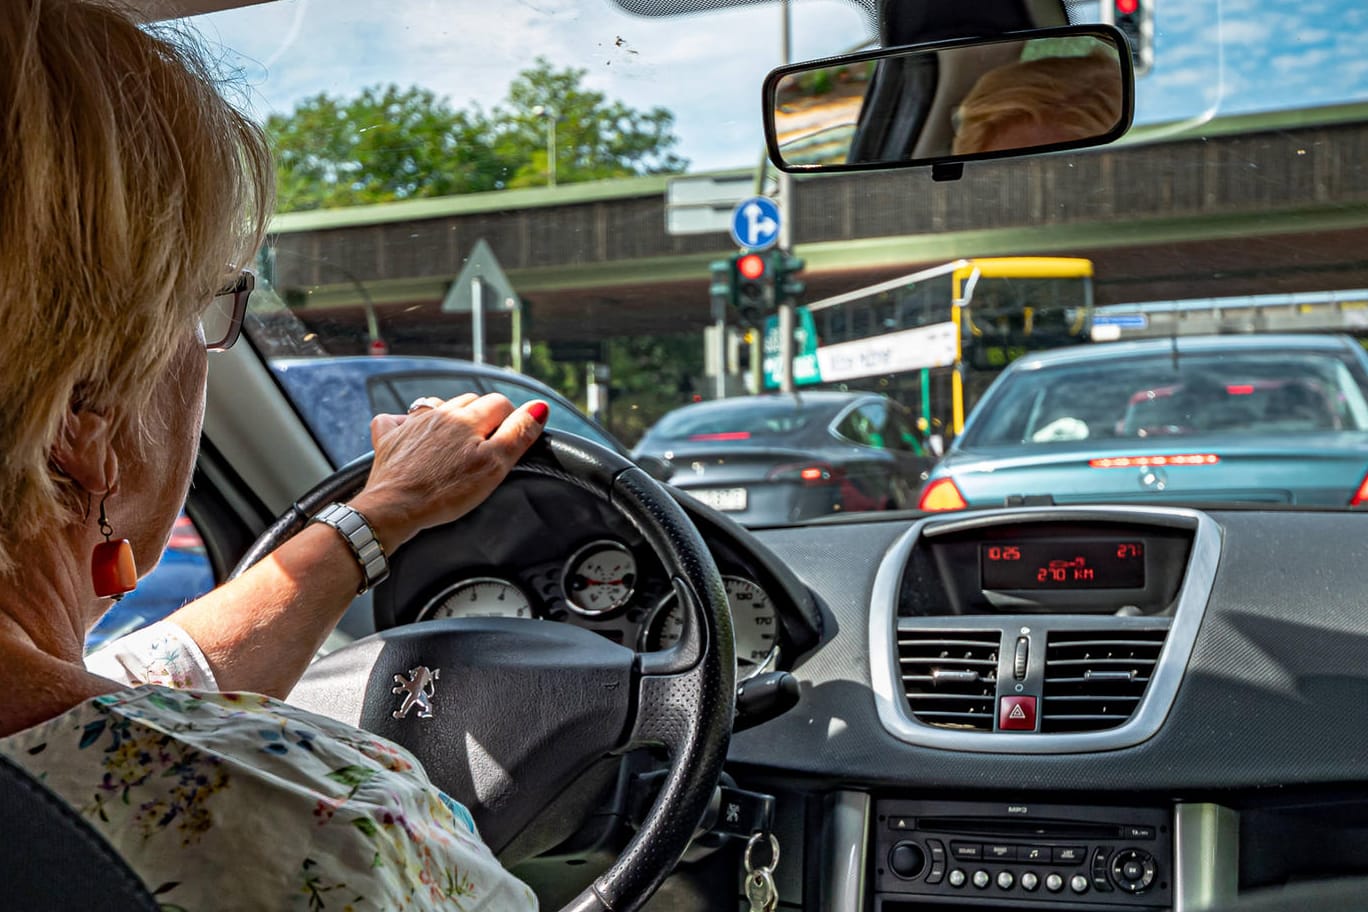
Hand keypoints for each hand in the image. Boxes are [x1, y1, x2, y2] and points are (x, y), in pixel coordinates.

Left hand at [347, 393, 548, 552]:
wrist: (394, 508)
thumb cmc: (446, 492)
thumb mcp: (494, 466)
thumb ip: (518, 434)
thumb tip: (539, 407)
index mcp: (468, 418)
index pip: (500, 403)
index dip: (512, 419)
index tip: (512, 441)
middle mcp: (439, 413)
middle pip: (471, 402)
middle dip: (484, 417)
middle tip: (487, 447)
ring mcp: (411, 424)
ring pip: (438, 407)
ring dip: (451, 417)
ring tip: (456, 443)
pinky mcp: (389, 439)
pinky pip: (396, 419)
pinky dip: (405, 423)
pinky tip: (412, 435)